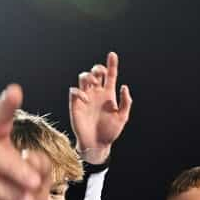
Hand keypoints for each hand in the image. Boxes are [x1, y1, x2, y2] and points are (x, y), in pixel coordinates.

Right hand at [67, 51, 132, 165]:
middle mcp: (97, 93)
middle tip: (100, 73)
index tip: (113, 54)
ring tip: (92, 83)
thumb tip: (124, 87)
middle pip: (95, 73)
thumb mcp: (123, 117)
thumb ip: (125, 102)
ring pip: (83, 78)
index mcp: (109, 94)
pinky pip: (74, 91)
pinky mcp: (76, 104)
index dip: (111, 64)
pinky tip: (85, 99)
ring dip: (87, 76)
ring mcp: (86, 98)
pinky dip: (79, 92)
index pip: (110, 75)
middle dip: (97, 68)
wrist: (98, 144)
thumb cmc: (110, 131)